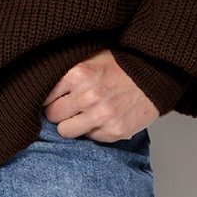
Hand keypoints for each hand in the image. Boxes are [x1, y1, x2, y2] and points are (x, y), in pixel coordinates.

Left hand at [42, 49, 159, 141]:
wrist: (154, 74)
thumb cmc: (120, 65)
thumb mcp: (91, 58)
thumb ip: (68, 71)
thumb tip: (43, 84)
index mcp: (77, 73)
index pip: (45, 96)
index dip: (49, 98)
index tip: (53, 99)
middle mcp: (87, 96)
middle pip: (52, 115)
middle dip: (58, 112)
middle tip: (67, 108)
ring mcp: (101, 115)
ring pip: (66, 131)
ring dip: (71, 125)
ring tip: (81, 116)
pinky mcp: (114, 131)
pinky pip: (90, 138)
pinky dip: (93, 131)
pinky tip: (101, 118)